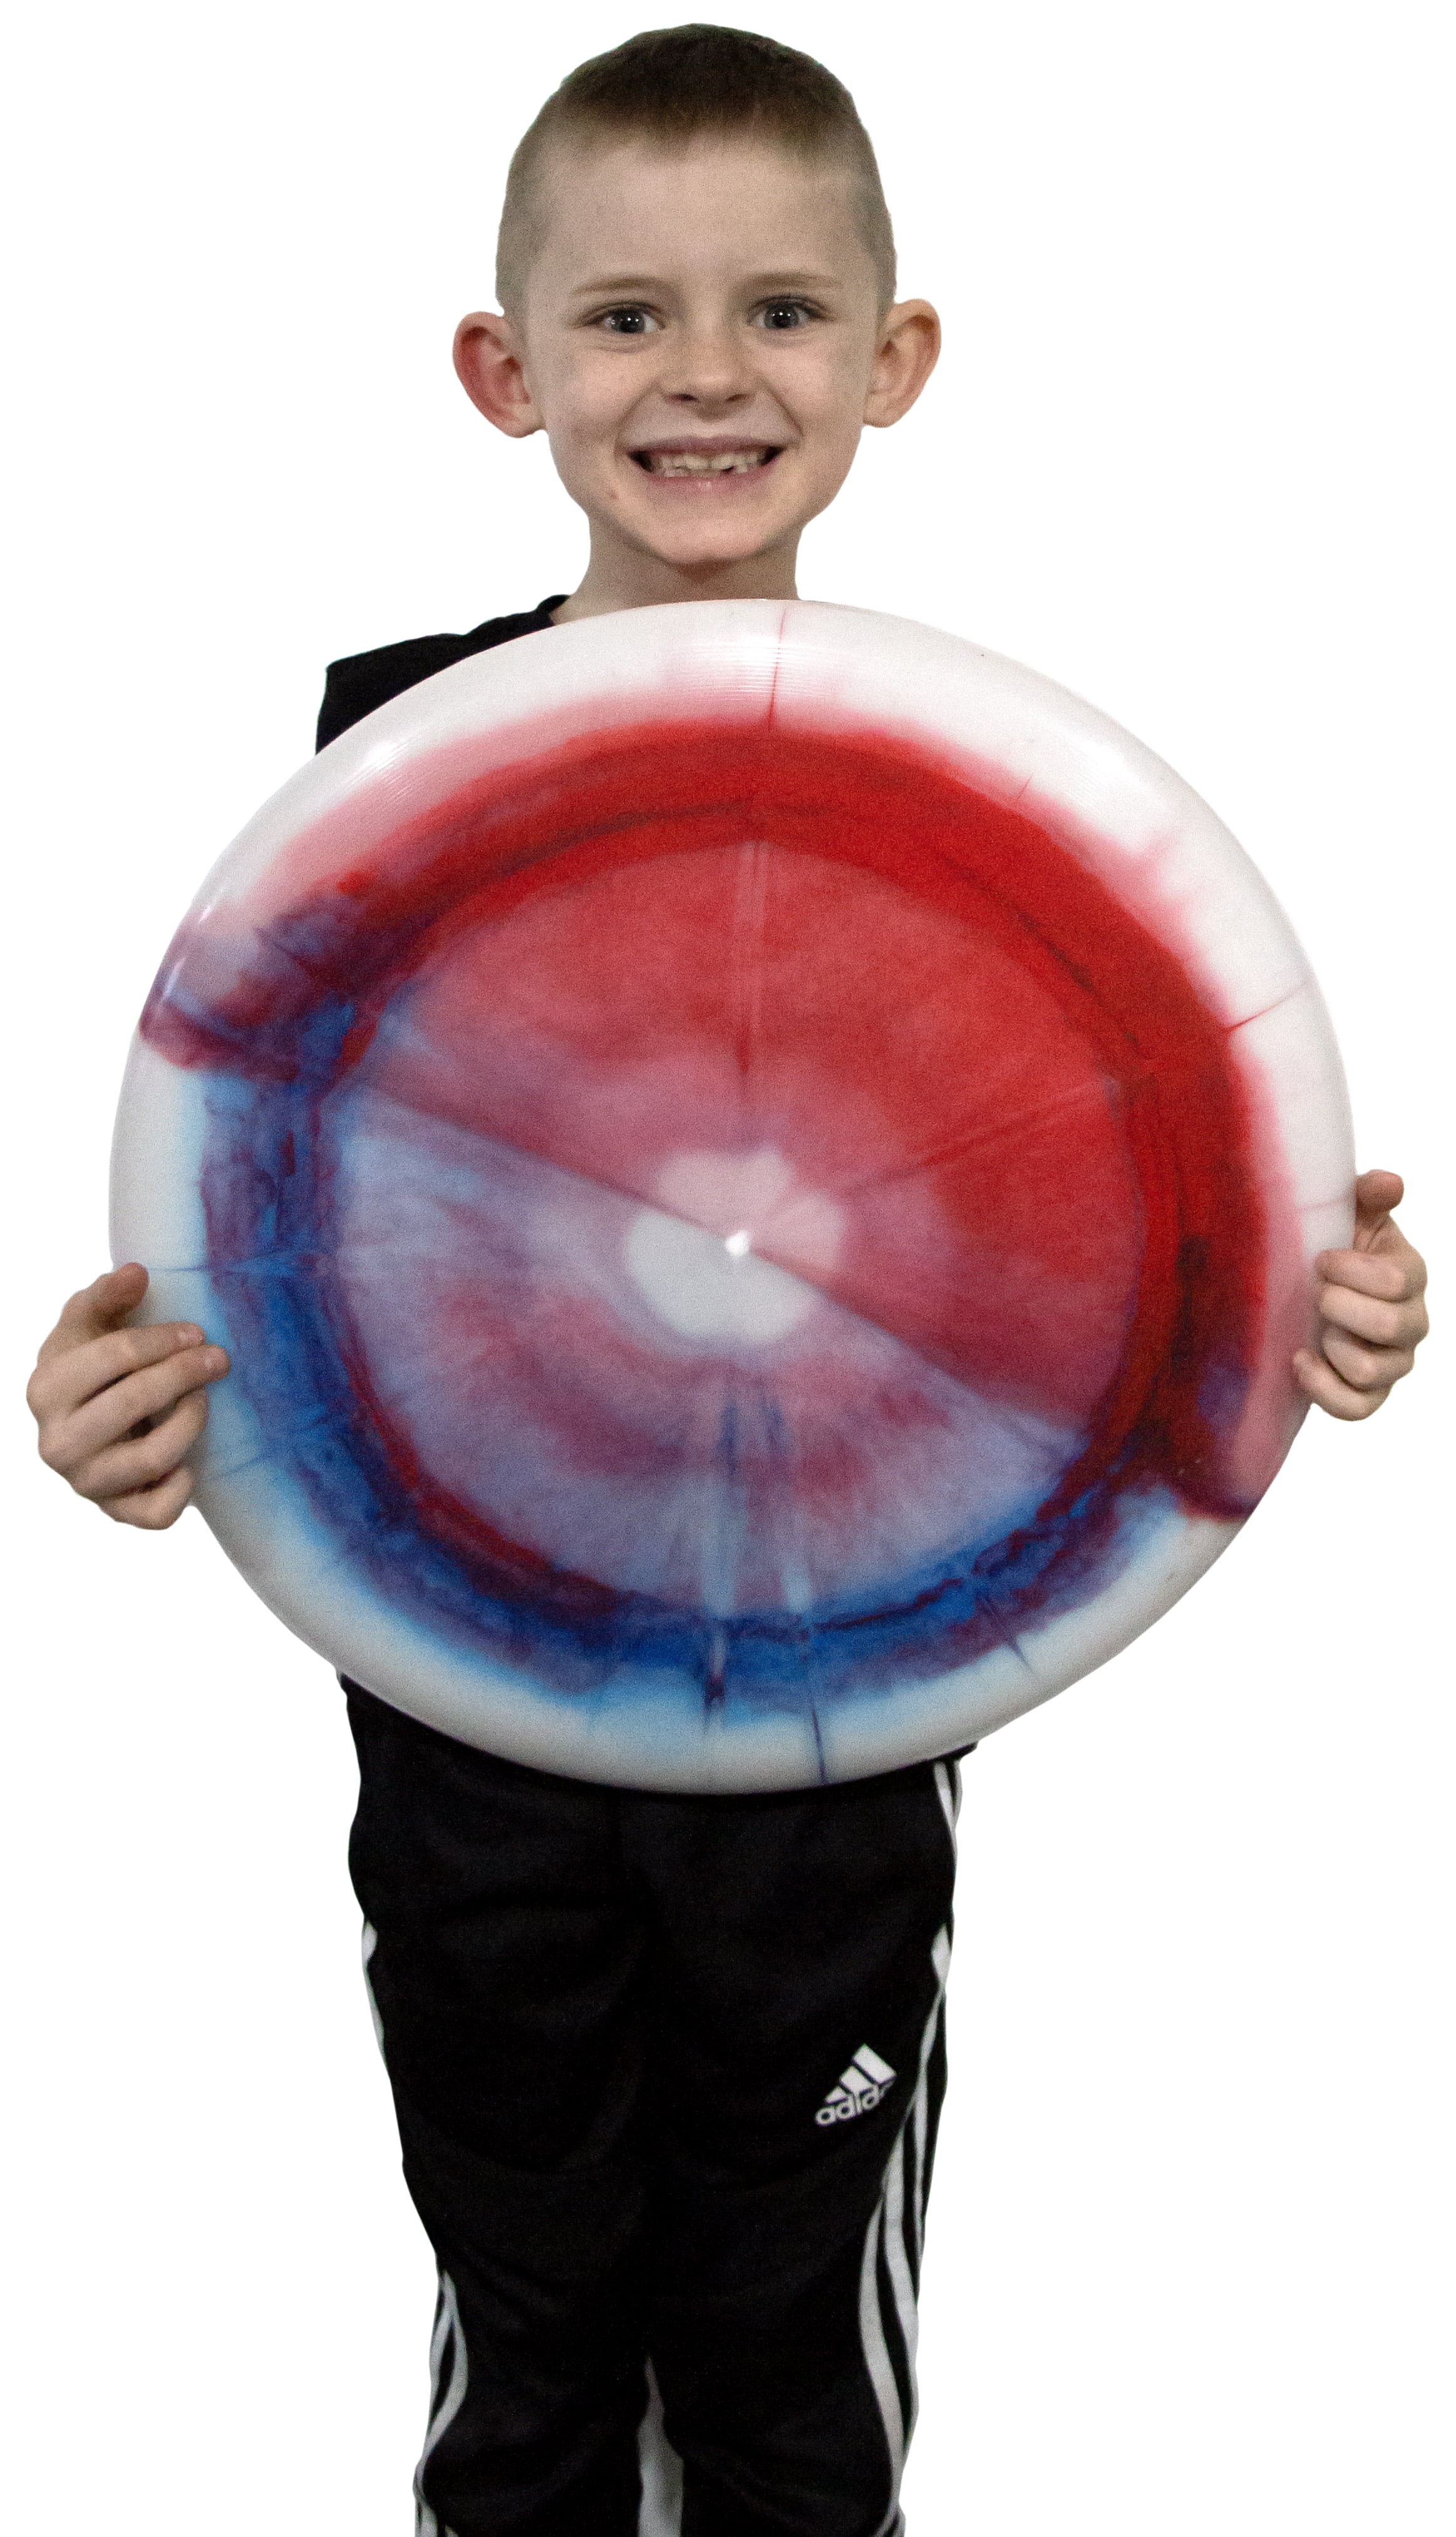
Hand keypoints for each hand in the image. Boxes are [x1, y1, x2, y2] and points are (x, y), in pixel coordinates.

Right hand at [27, 1263, 230, 1527]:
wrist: (86, 1417)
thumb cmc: (92, 1361)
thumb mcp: (91, 1322)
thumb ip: (108, 1294)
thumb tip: (136, 1272)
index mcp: (45, 1389)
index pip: (112, 1358)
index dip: (161, 1341)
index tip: (196, 1331)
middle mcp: (56, 1443)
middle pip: (132, 1404)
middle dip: (183, 1374)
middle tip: (218, 1357)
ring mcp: (85, 1483)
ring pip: (151, 1459)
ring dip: (189, 1425)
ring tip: (203, 1400)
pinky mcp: (114, 1513)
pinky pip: (156, 1514)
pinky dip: (180, 1491)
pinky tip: (189, 1463)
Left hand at [1293, 1170, 1428, 1420]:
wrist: (1311, 1290)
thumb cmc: (1335, 1248)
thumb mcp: (1351, 1215)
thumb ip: (1369, 1195)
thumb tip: (1388, 1182)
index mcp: (1410, 1276)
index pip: (1395, 1282)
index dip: (1351, 1270)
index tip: (1320, 1258)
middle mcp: (1411, 1323)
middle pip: (1389, 1326)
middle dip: (1341, 1306)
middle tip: (1315, 1292)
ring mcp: (1393, 1364)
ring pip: (1371, 1370)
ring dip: (1334, 1347)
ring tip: (1315, 1328)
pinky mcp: (1369, 1396)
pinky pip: (1356, 1408)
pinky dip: (1323, 1388)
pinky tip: (1300, 1360)